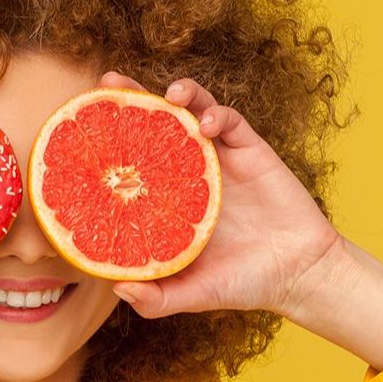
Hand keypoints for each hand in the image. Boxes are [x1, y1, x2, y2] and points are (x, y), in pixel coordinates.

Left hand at [96, 71, 344, 318]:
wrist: (300, 274)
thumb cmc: (242, 283)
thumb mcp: (192, 294)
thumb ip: (157, 299)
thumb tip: (116, 289)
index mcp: (168, 197)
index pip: (133, 159)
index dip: (109, 139)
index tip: (82, 123)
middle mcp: (188, 170)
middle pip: (156, 123)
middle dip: (133, 98)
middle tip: (109, 82)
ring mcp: (218, 157)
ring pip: (193, 111)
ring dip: (181, 95)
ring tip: (169, 95)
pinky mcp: (250, 150)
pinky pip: (231, 121)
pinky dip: (217, 114)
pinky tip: (206, 124)